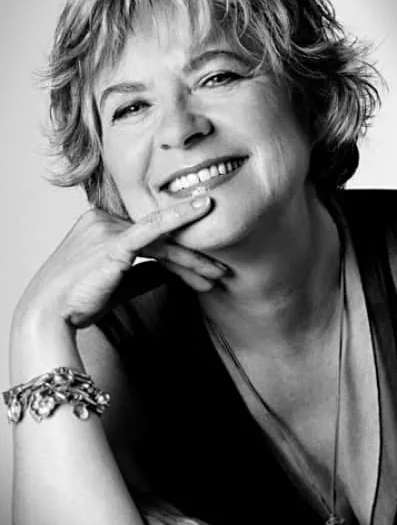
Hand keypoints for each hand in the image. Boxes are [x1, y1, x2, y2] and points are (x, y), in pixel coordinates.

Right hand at [14, 196, 222, 330]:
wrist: (48, 314)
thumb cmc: (76, 301)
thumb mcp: (116, 286)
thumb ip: (142, 275)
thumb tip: (168, 274)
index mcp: (102, 225)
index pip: (151, 238)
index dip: (181, 254)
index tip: (205, 268)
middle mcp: (104, 220)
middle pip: (160, 238)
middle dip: (193, 257)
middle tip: (220, 272)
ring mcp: (108, 227)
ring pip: (162, 241)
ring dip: (194, 259)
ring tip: (218, 275)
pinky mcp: (113, 240)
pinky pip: (152, 227)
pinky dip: (179, 218)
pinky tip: (202, 209)